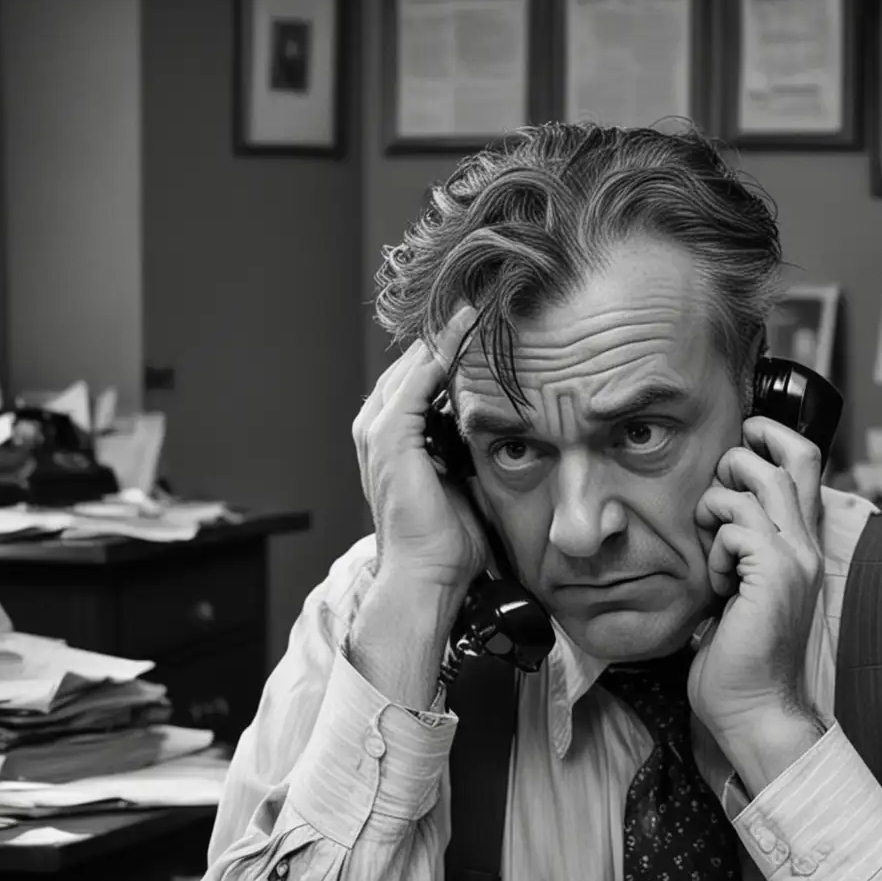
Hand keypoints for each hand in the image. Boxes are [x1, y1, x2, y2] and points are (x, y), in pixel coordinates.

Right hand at [352, 306, 488, 594]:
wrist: (428, 574)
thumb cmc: (448, 541)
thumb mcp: (463, 482)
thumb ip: (469, 450)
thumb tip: (505, 431)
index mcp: (393, 440)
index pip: (419, 380)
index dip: (449, 353)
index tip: (483, 328)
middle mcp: (376, 429)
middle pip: (412, 366)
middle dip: (445, 337)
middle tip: (483, 305)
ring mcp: (377, 430)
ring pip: (413, 366)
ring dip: (444, 335)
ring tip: (476, 307)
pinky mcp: (389, 436)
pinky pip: (416, 380)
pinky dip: (440, 352)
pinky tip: (464, 330)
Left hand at [689, 418, 826, 783]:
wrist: (754, 707)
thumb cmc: (740, 656)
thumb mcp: (742, 587)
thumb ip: (740, 548)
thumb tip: (714, 509)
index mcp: (801, 545)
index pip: (806, 464)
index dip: (773, 439)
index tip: (738, 449)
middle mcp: (807, 545)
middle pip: (795, 455)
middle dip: (742, 454)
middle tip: (715, 491)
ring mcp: (795, 558)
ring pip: (758, 482)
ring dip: (717, 504)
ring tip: (710, 546)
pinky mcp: (774, 574)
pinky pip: (736, 527)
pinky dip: (715, 549)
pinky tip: (718, 586)